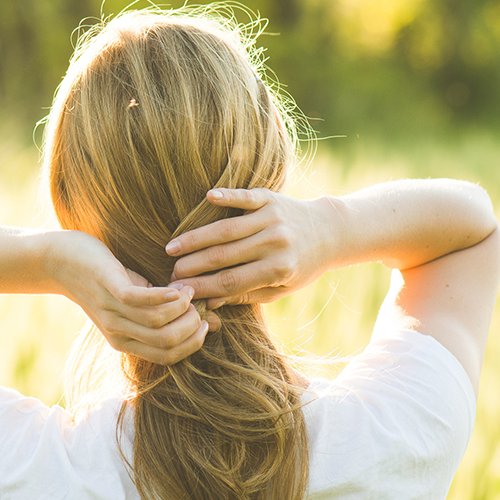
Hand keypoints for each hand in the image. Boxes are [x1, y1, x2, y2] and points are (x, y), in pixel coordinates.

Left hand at [49, 230, 208, 364]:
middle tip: (200, 304)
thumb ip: (168, 313)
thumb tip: (212, 323)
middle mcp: (118, 333)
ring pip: (158, 324)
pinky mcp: (110, 289)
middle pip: (168, 343)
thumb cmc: (106, 278)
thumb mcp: (138, 300)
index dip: (193, 343)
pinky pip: (142, 301)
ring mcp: (112, 312)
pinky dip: (166, 296)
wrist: (63, 260)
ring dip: (183, 308)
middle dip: (192, 326)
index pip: (168, 356)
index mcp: (126, 341)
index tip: (206, 322)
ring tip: (190, 290)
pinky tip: (178, 287)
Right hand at [167, 188, 328, 308]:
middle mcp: (275, 243)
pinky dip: (227, 196)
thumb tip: (209, 303)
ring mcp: (272, 219)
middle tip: (170, 273)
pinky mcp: (270, 198)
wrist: (329, 231)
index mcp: (278, 269)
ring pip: (226, 230)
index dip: (203, 287)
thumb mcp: (280, 288)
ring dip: (196, 238)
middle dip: (193, 266)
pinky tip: (206, 197)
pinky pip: (245, 197)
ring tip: (172, 248)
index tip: (180, 292)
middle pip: (224, 256)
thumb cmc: (301, 266)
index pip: (231, 281)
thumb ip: (246, 294)